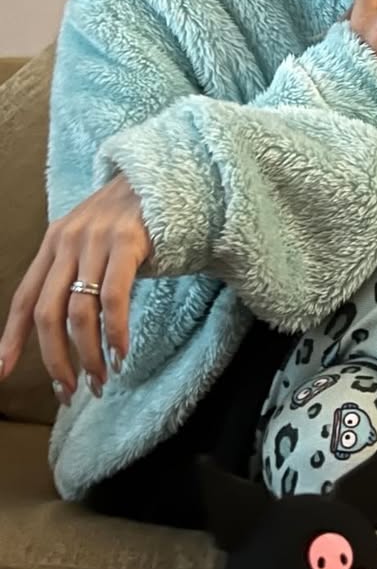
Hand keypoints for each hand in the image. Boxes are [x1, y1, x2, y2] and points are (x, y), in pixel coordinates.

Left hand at [0, 174, 152, 402]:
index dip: (10, 338)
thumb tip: (65, 330)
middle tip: (68, 391)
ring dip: (89, 355)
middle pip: (48, 313)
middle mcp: (68, 241)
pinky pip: (113, 297)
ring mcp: (97, 240)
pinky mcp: (128, 241)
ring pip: (79, 311)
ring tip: (100, 380)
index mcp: (54, 243)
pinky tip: (121, 353)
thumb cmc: (131, 219)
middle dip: (55, 360)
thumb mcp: (91, 242)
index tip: (2, 372)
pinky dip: (115, 332)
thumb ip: (75, 273)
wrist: (167, 178)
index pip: (24, 298)